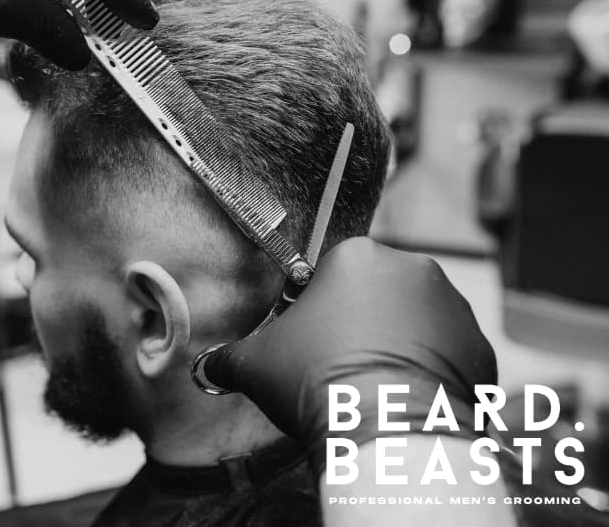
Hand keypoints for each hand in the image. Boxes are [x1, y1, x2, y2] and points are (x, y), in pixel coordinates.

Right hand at [202, 238, 497, 467]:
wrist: (388, 429)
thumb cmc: (318, 380)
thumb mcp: (256, 365)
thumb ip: (229, 358)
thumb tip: (207, 367)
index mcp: (356, 256)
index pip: (329, 274)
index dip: (314, 310)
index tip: (308, 343)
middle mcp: (412, 268)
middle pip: (376, 292)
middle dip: (360, 324)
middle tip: (338, 367)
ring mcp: (453, 306)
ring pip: (414, 321)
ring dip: (397, 345)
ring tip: (373, 388)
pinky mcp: (479, 346)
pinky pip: (448, 353)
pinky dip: (430, 371)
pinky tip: (405, 399)